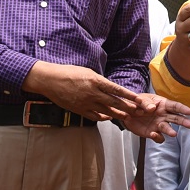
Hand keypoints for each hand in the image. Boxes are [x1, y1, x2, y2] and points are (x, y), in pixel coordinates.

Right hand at [22, 62, 139, 118]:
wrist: (50, 80)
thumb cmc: (69, 72)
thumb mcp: (88, 72)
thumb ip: (100, 81)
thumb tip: (110, 88)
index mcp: (95, 81)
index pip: (116, 89)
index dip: (129, 95)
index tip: (138, 99)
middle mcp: (92, 93)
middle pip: (114, 102)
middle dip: (128, 107)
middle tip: (139, 111)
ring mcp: (85, 103)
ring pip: (106, 111)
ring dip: (118, 114)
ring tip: (128, 117)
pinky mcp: (79, 110)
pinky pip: (94, 116)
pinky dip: (103, 117)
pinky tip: (109, 117)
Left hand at [122, 93, 189, 141]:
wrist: (125, 112)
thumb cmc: (136, 102)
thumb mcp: (140, 99)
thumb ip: (145, 103)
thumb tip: (153, 108)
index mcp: (163, 104)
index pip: (175, 106)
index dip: (183, 109)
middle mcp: (163, 115)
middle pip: (176, 118)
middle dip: (184, 122)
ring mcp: (159, 125)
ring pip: (168, 129)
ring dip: (171, 131)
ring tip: (173, 133)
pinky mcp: (153, 133)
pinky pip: (159, 137)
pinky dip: (158, 137)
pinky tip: (154, 134)